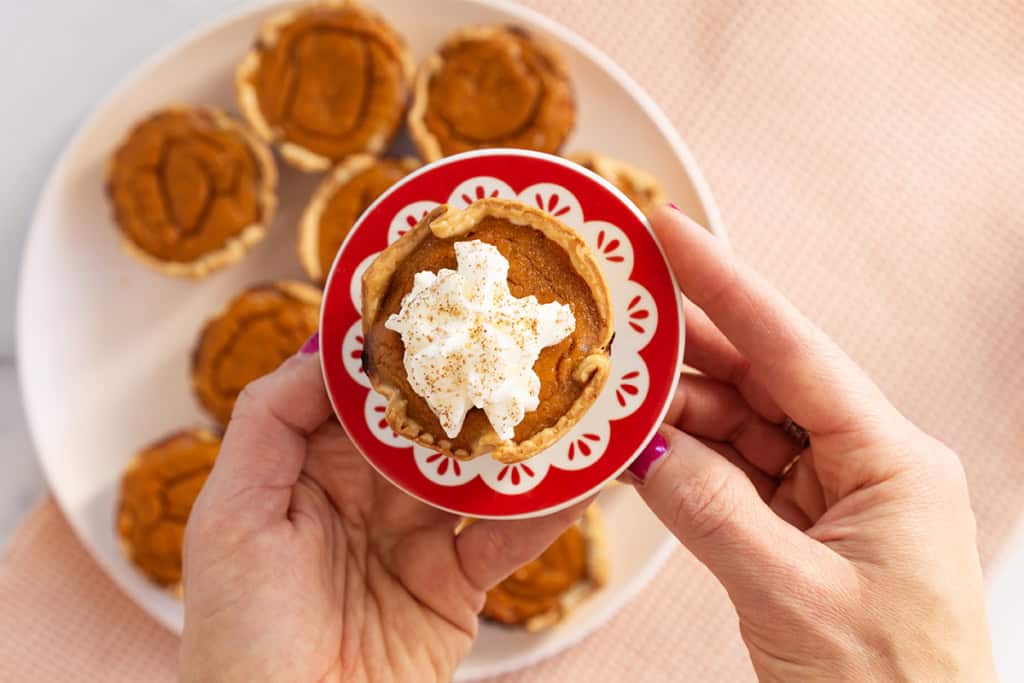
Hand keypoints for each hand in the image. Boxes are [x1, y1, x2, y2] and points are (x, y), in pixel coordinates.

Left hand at [180, 344, 587, 681]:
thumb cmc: (242, 633)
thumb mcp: (231, 515)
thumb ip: (270, 420)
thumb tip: (329, 344)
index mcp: (308, 468)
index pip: (360, 392)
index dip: (397, 348)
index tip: (441, 299)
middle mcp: (365, 493)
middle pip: (427, 424)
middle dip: (470, 381)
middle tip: (522, 330)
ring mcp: (415, 537)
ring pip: (475, 472)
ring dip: (519, 439)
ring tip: (568, 392)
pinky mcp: (457, 585)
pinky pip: (506, 537)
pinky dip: (545, 510)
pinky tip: (580, 476)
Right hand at [628, 207, 996, 680]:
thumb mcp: (794, 597)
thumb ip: (711, 512)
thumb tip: (642, 446)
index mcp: (891, 460)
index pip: (795, 351)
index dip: (727, 284)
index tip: (670, 232)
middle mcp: (862, 463)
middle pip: (761, 380)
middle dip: (685, 345)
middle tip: (614, 309)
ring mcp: (828, 497)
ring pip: (737, 427)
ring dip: (672, 410)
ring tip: (606, 390)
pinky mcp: (797, 530)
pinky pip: (729, 475)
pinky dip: (680, 462)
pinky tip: (635, 448)